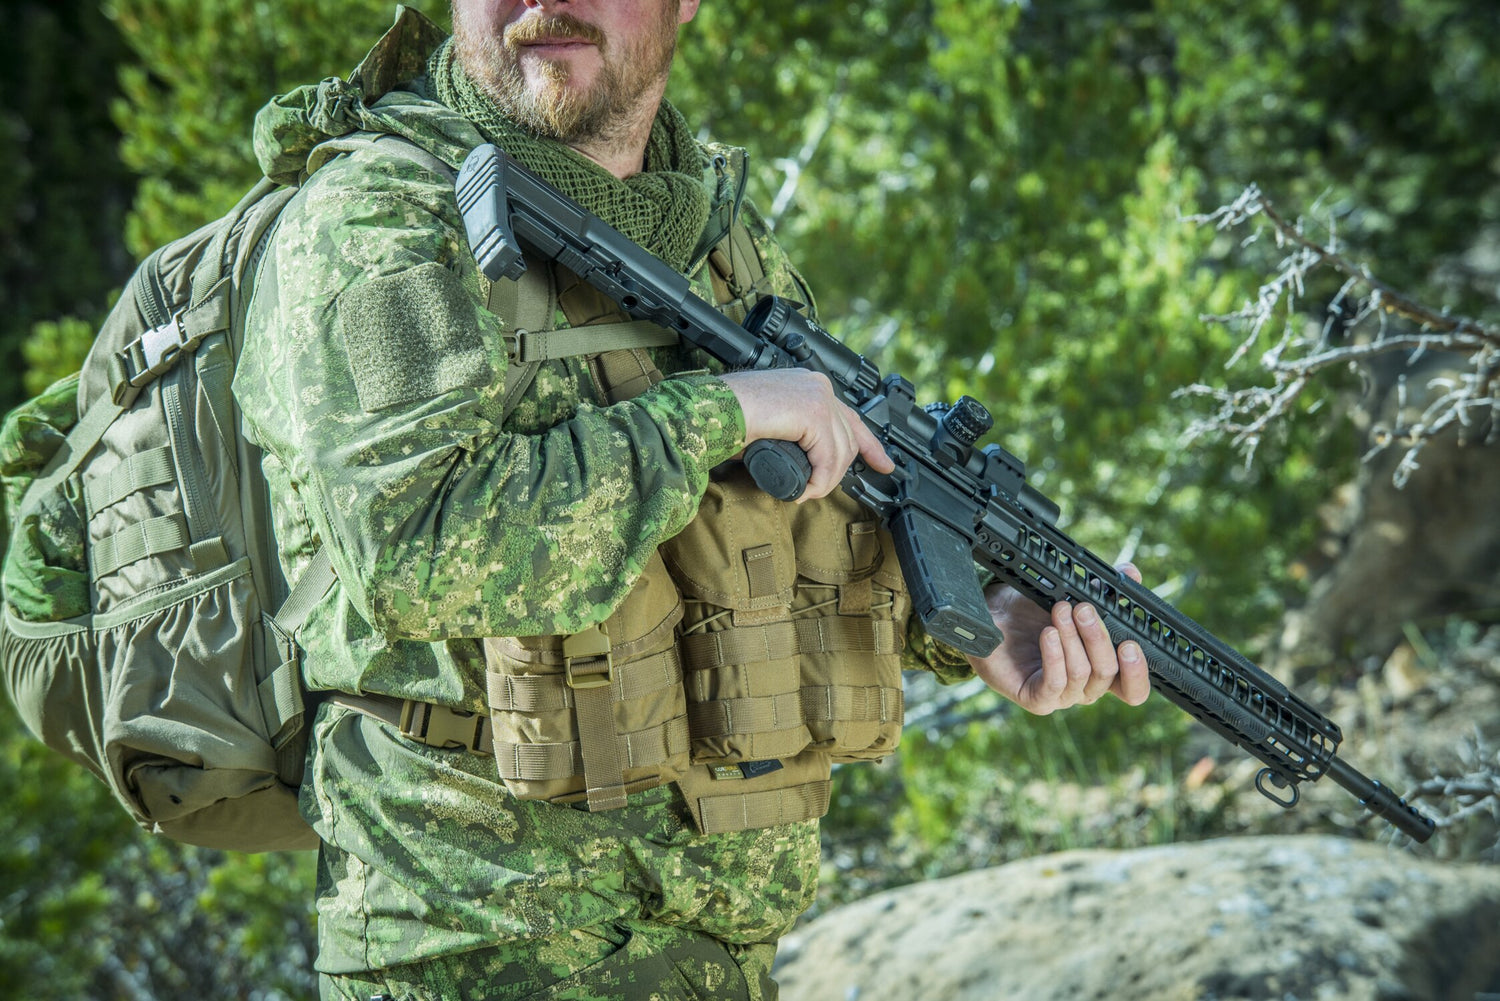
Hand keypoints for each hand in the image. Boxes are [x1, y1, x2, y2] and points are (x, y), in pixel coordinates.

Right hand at [721, 369, 893, 501]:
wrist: (710, 412)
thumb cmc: (727, 420)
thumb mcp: (773, 429)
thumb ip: (795, 439)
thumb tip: (809, 468)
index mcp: (809, 385)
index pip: (851, 416)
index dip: (870, 444)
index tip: (884, 464)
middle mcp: (818, 385)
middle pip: (849, 437)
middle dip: (838, 471)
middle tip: (816, 490)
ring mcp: (818, 396)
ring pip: (840, 452)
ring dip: (824, 481)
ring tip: (801, 491)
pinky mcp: (814, 412)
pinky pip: (828, 457)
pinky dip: (818, 480)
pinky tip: (803, 489)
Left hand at [968, 564, 1151, 714]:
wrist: (994, 617)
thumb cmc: (1034, 613)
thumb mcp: (1072, 597)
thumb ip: (1105, 590)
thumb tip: (1131, 573)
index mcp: (1102, 669)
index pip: (1132, 687)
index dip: (1138, 672)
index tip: (1131, 643)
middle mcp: (1086, 687)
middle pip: (1107, 673)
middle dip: (1097, 638)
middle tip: (1084, 609)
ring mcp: (1062, 696)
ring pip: (1081, 673)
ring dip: (1072, 639)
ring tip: (1060, 611)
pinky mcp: (1037, 699)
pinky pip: (1054, 682)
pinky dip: (1054, 655)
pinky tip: (1048, 634)